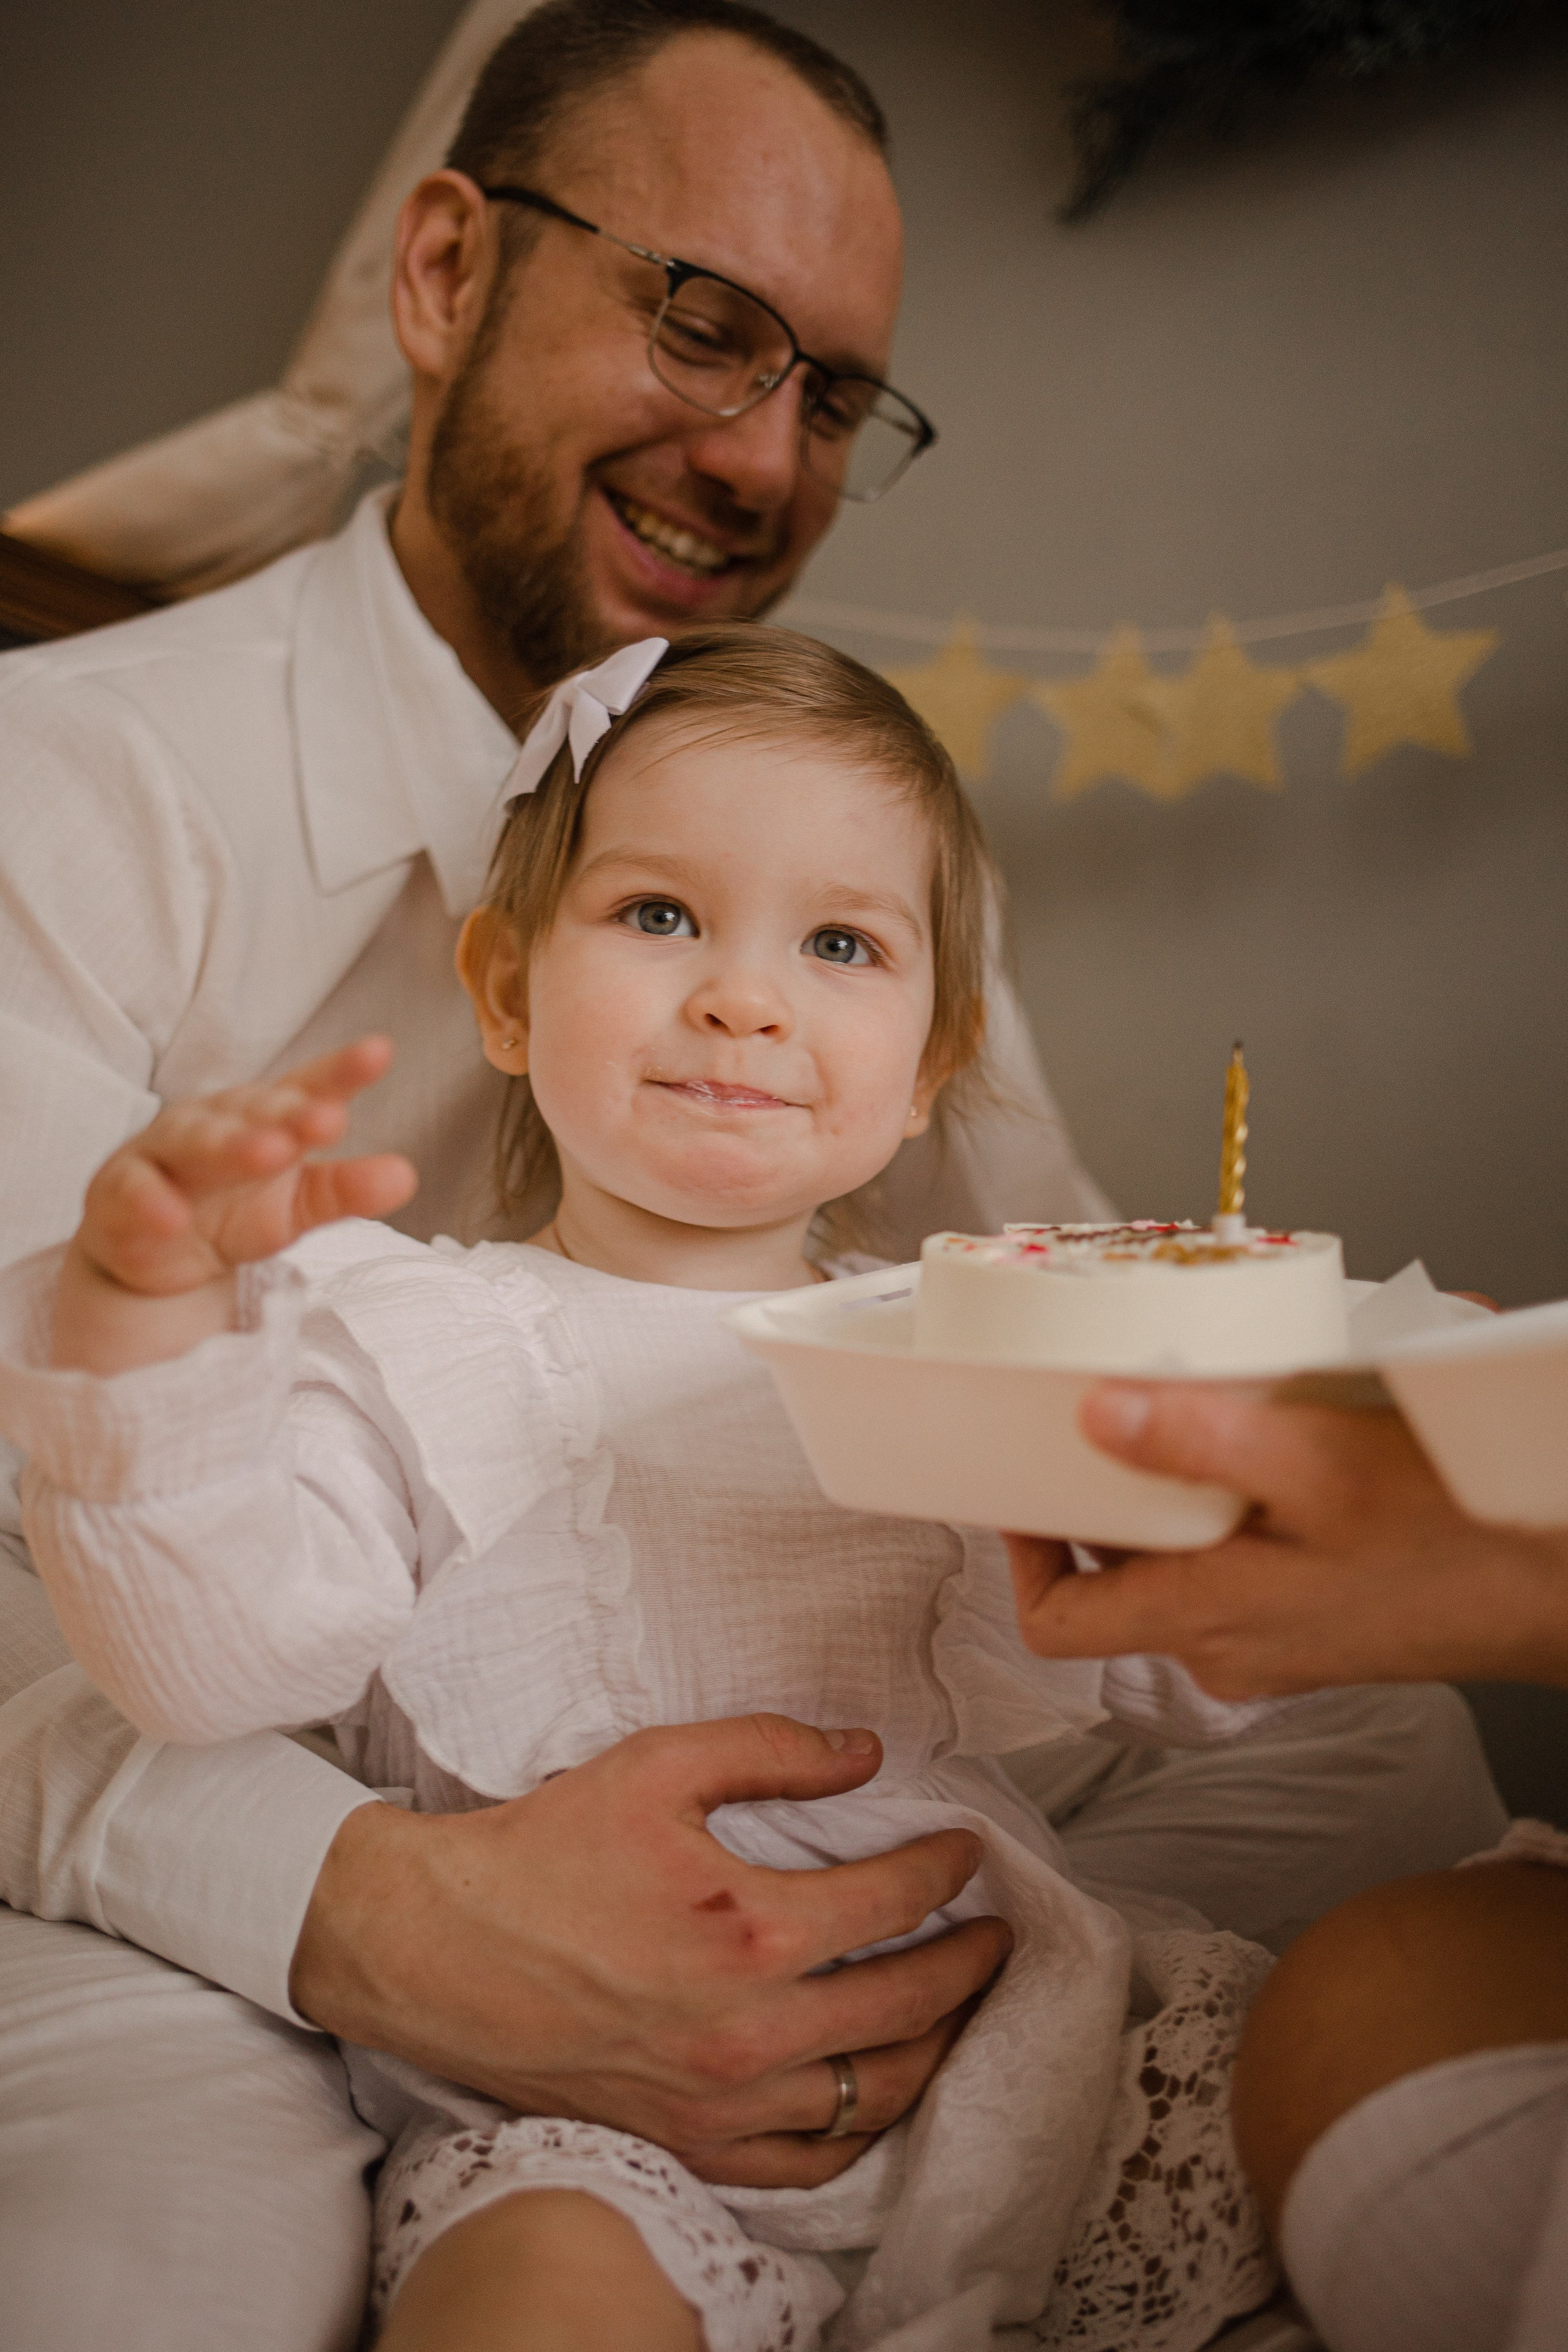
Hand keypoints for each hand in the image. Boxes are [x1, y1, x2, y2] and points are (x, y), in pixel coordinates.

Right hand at [52, 1038, 416, 1374]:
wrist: (153, 1246)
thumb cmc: (235, 1204)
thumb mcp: (299, 1202)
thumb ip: (346, 1189)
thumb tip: (405, 1176)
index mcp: (264, 1115)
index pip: (308, 1087)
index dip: (341, 1070)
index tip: (380, 1052)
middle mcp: (215, 1121)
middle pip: (252, 1111)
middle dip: (287, 1113)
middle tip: (327, 1118)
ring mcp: (165, 1154)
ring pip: (195, 1142)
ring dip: (229, 1147)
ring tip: (270, 1154)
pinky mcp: (122, 1194)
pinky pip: (134, 1193)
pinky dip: (150, 1203)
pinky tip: (170, 1216)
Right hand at [292, 1714, 1011, 2187]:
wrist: (439, 1948)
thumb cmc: (545, 1852)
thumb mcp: (657, 1765)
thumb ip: (772, 1748)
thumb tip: (864, 1753)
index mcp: (750, 1930)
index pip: (895, 1902)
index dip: (946, 1869)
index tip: (968, 1851)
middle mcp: (751, 2031)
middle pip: (909, 2007)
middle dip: (971, 1964)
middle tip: (997, 1933)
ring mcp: (722, 2101)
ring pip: (875, 2095)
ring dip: (937, 2048)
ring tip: (961, 2008)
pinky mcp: (690, 2141)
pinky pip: (808, 2161)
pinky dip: (862, 2130)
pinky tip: (880, 2092)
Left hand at [1004, 1384, 1567, 1695]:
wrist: (1558, 1588)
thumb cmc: (1455, 1536)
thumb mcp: (1318, 1465)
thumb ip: (1198, 1442)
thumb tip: (1095, 1418)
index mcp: (1202, 1619)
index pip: (1053, 1621)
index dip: (1024, 1549)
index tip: (1032, 1474)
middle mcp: (1225, 1647)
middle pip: (1112, 1582)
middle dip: (1101, 1500)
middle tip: (1107, 1416)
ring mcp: (1272, 1641)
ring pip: (1178, 1569)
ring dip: (1172, 1498)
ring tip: (1193, 1420)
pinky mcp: (1316, 1623)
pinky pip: (1239, 1567)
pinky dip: (1234, 1513)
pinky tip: (1272, 1457)